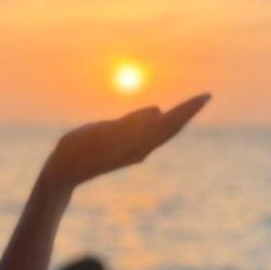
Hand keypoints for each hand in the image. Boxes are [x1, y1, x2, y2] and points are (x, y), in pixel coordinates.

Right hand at [45, 93, 211, 191]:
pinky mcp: (123, 148)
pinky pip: (148, 132)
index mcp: (140, 142)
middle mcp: (142, 147)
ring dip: (176, 117)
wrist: (64, 173)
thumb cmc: (80, 150)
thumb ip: (132, 122)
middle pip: (172, 127)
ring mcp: (133, 149)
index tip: (206, 96)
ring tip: (189, 107)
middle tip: (206, 96)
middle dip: (188, 111)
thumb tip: (160, 113)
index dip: (189, 109)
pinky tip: (157, 115)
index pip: (172, 122)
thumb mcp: (105, 131)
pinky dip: (158, 121)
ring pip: (161, 131)